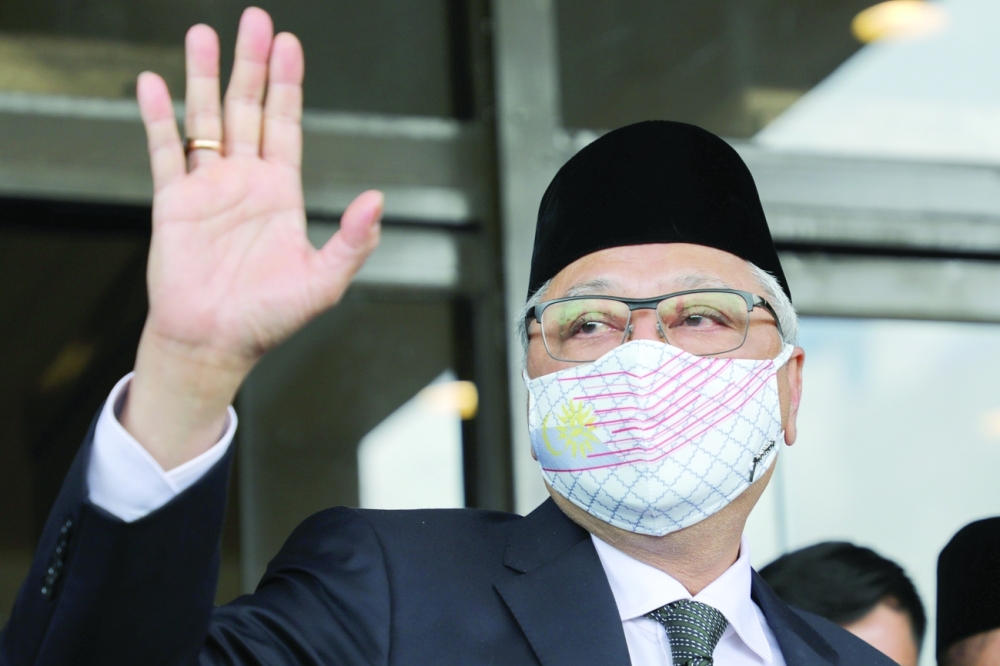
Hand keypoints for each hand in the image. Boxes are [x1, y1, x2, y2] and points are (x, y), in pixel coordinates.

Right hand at [123, 8, 382, 468]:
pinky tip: (153, 85)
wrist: (214, 343)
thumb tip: (377, 200)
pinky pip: (163, 152)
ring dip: (203, 78)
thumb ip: (353, 241)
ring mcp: (208, 189)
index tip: (291, 46)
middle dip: (252, 65)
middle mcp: (245, 183)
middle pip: (249, 110)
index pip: (286, 126)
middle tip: (255, 21)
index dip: (288, 86)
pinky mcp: (173, 204)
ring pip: (205, 120)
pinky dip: (157, 119)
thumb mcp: (324, 282)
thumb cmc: (268, 319)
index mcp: (282, 194)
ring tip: (202, 35)